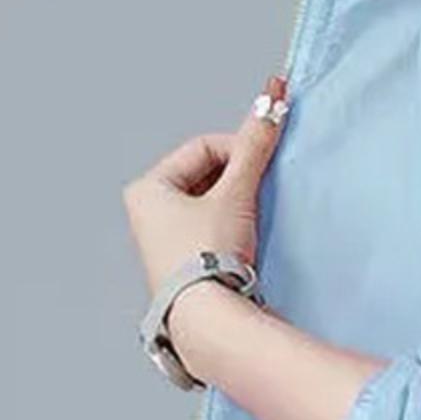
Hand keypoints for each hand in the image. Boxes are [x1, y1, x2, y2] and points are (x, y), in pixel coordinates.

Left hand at [122, 74, 289, 294]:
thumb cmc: (208, 255)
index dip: (240, 148)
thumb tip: (273, 100)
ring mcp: (164, 239)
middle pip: (207, 174)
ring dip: (238, 202)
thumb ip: (255, 148)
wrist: (208, 319)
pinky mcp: (183, 262)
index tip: (265, 162)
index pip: (203, 147)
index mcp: (147, 187)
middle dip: (239, 178)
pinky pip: (212, 227)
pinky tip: (246, 239)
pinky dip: (233, 225)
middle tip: (262, 191)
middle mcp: (147, 211)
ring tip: (253, 220)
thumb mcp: (236, 194)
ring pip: (211, 201)